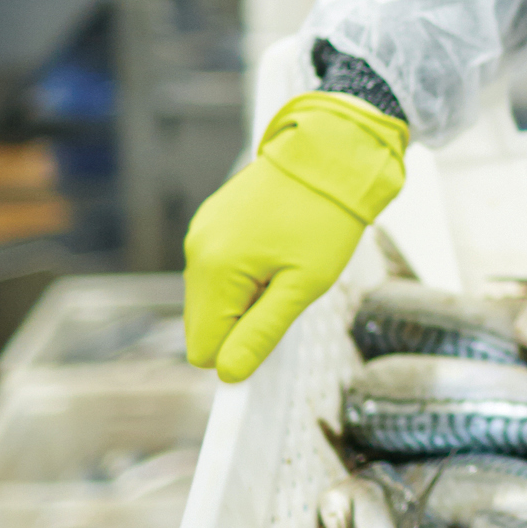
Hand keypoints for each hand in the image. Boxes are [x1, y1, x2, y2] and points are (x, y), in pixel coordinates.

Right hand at [183, 92, 407, 381]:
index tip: (276, 324)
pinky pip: (219, 266)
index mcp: (214, 270)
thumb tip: (227, 375)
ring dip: (247, 295)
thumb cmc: (325, 218)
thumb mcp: (303, 285)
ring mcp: (202, 231)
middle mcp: (196, 250)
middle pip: (205, 323)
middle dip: (243, 320)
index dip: (240, 348)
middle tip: (286, 289)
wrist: (330, 152)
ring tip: (285, 262)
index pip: (203, 349)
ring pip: (213, 295)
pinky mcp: (213, 218)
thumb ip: (261, 333)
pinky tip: (277, 244)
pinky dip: (245, 269)